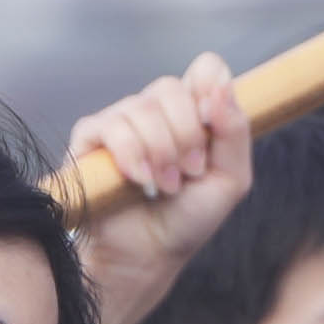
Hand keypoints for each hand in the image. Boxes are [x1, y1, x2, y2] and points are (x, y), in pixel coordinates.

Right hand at [61, 59, 250, 323]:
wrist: (149, 254)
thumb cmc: (189, 218)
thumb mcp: (230, 179)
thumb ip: (234, 130)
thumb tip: (220, 83)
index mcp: (192, 113)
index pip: (204, 69)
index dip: (209, 86)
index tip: (211, 121)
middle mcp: (155, 111)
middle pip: (170, 88)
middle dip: (186, 134)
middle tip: (190, 172)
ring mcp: (121, 122)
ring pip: (141, 108)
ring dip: (160, 152)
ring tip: (165, 186)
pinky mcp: (89, 140)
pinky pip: (109, 126)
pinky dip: (131, 154)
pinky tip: (139, 180)